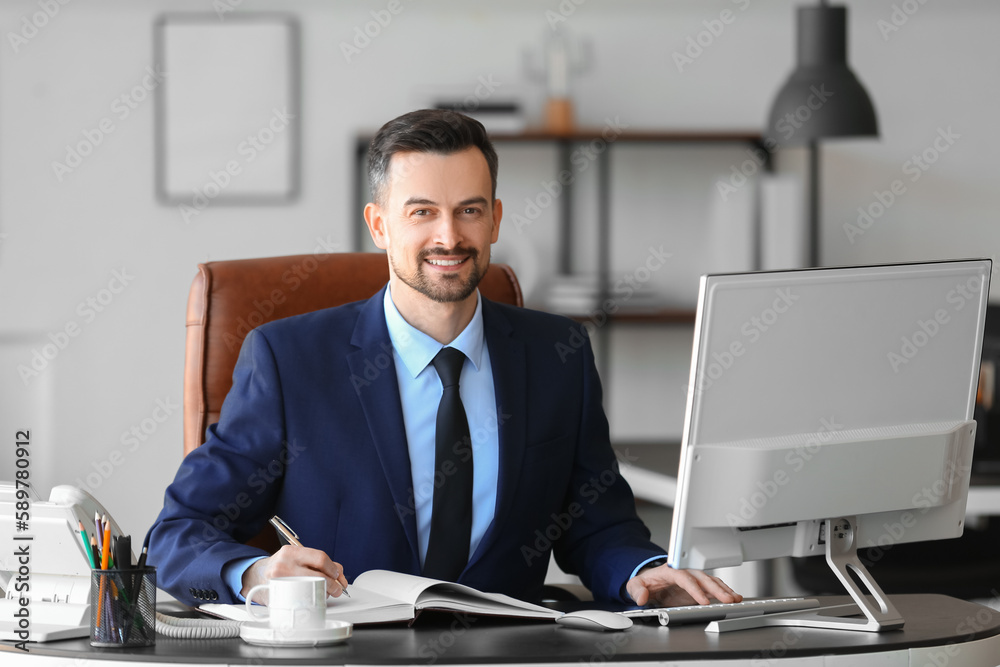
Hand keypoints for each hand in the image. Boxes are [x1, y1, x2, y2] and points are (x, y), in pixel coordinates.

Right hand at [241, 545, 349, 601]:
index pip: (320, 558)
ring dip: (324, 593)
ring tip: (326, 594)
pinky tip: (312, 600)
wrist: (256, 577)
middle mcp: (283, 564)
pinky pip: (299, 600)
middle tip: (337, 589)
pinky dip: (310, 601)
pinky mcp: (275, 597)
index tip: (338, 575)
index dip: (333, 569)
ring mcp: (278, 581)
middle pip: (318, 574)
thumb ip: (318, 562)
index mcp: (291, 551)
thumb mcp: (297, 558)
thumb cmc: (282, 567)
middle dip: (333, 584)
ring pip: (311, 588)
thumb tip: (340, 573)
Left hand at [625, 563, 740, 606]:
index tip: (703, 600)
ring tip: (735, 598)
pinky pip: (713, 587)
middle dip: (716, 588)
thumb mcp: (635, 585)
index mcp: (670, 570)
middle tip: (727, 599)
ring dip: (724, 589)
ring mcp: (693, 579)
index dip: (695, 589)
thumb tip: (642, 598)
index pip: (684, 578)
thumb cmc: (646, 582)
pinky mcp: (699, 587)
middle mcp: (685, 572)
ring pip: (711, 581)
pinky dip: (724, 591)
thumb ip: (636, 590)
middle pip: (702, 578)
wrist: (650, 582)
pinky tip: (734, 597)